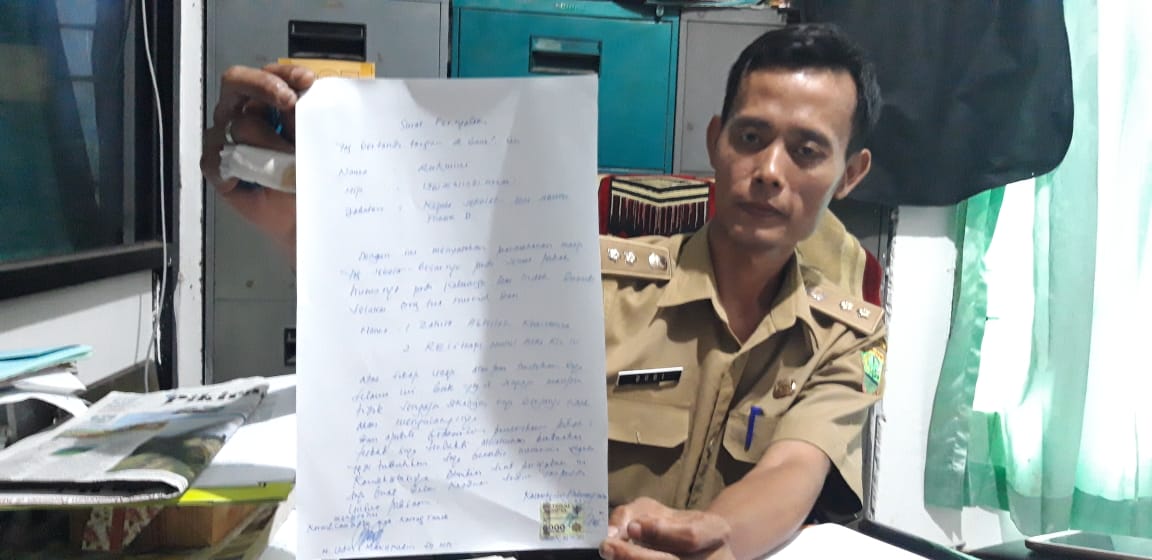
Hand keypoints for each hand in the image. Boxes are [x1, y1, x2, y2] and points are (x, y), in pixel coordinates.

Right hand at [200, 63, 315, 256]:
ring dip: (269, 143)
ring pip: (238, 124)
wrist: (300, 217)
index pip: (269, 74)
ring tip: (290, 165)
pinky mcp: (213, 164)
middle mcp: (241, 112)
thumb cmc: (307, 177)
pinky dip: (241, 167)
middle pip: (236, 82)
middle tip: (289, 102)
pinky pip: (218, 156)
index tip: (307, 81)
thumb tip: (306, 96)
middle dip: (264, 86)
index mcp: (267, 102)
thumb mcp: (313, 143)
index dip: (285, 73)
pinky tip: (259, 179)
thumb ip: (307, 118)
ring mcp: (224, 136)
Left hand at [599, 497, 734, 559]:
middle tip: (607, 547)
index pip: (691, 536)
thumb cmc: (670, 526)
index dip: (660, 532)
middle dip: (634, 556)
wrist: (696, 550)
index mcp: (715, 532)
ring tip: (611, 555)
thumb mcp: (657, 510)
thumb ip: (632, 514)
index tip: (631, 528)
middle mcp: (715, 559)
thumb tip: (612, 531)